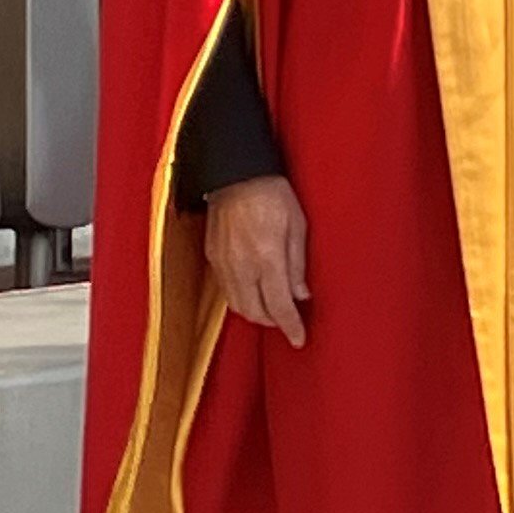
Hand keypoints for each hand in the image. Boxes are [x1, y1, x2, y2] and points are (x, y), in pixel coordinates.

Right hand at [206, 176, 309, 347]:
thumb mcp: (297, 225)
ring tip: (271, 306)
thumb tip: (301, 294)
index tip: (299, 339)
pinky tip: (253, 290)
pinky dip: (241, 298)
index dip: (291, 327)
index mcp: (267, 258)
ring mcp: (223, 262)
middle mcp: (242, 266)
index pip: (280, 306)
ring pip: (238, 306)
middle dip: (274, 322)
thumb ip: (298, 264)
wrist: (236, 172)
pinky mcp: (212, 256)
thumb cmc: (272, 193)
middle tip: (288, 318)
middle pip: (256, 313)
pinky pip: (226, 290)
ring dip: (256, 313)